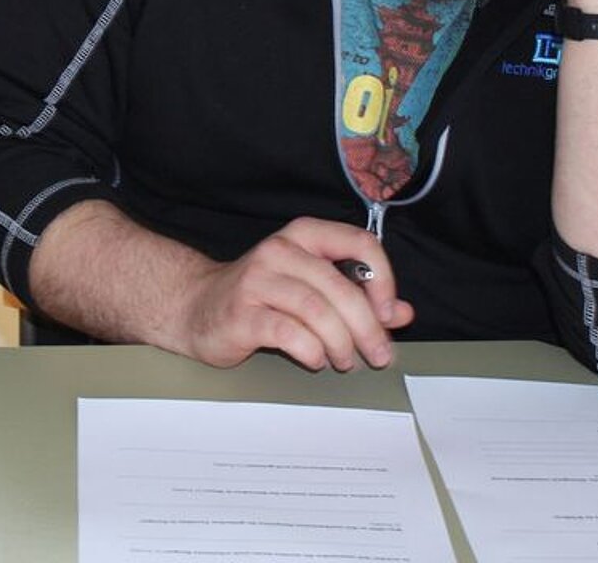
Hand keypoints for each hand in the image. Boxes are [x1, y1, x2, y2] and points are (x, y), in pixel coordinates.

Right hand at [170, 218, 413, 371]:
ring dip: (341, 344)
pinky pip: (290, 334)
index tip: (390, 312)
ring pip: (317, 312)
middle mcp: (280, 251)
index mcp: (304, 236)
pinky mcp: (242, 313)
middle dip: (368, 327)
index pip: (359, 243)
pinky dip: (312, 351)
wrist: (195, 307)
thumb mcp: (312, 289)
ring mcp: (257, 280)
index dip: (383, 278)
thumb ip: (359, 299)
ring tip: (344, 361)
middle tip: (379, 355)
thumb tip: (402, 314)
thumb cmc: (261, 299)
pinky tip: (315, 359)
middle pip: (340, 288)